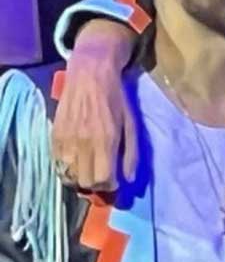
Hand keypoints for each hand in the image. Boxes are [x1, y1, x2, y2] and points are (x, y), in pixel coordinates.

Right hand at [52, 19, 138, 190]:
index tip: (115, 182)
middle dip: (97, 184)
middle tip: (103, 176)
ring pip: (69, 175)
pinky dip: (66, 168)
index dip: (111, 186)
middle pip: (86, 181)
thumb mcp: (132, 125)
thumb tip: (129, 179)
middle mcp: (83, 142)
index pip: (103, 179)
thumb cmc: (116, 99)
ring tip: (90, 170)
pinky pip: (57, 162)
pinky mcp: (55, 134)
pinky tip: (77, 162)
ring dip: (80, 177)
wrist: (90, 75)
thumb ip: (131, 153)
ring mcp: (67, 138)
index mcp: (106, 140)